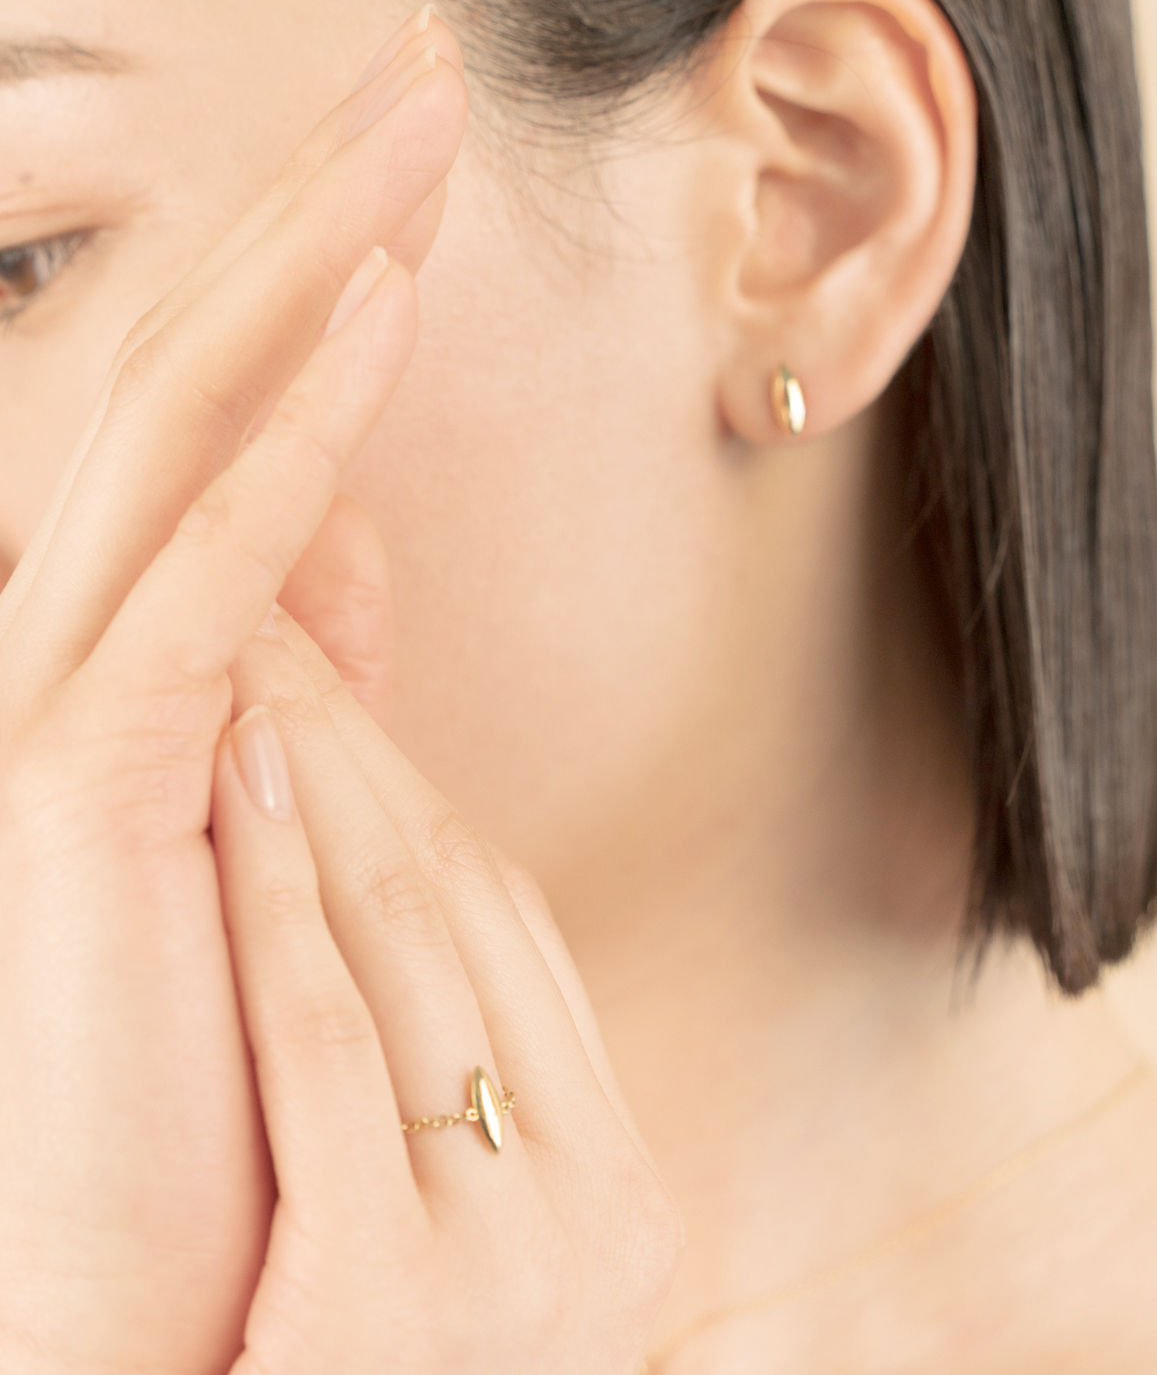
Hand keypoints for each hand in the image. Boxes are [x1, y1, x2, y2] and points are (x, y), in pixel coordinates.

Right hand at [0, 6, 467, 1373]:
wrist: (140, 1257)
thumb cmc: (220, 1025)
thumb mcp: (280, 793)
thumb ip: (304, 655)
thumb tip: (357, 527)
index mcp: (141, 635)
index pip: (235, 404)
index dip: (323, 266)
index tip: (424, 164)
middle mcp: (82, 633)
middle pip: (206, 368)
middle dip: (314, 212)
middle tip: (422, 72)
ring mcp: (67, 702)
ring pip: (188, 433)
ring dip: (307, 274)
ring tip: (412, 139)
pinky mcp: (87, 790)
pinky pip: (202, 581)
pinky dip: (288, 448)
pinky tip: (372, 327)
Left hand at [208, 600, 685, 1373]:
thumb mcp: (465, 1240)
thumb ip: (467, 1087)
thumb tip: (409, 899)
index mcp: (624, 1197)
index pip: (517, 937)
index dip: (428, 794)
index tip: (356, 700)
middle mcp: (599, 1221)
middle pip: (468, 916)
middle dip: (373, 755)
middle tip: (297, 632)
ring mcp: (510, 1266)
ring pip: (408, 950)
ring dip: (324, 787)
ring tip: (261, 669)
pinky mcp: (388, 1304)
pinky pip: (332, 1045)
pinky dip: (279, 896)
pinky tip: (239, 781)